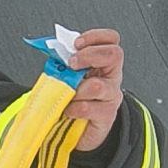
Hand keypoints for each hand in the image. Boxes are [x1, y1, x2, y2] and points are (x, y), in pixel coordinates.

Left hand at [63, 25, 125, 147]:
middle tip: (72, 64)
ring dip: (76, 89)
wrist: (80, 130)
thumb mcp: (71, 76)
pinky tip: (68, 110)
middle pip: (114, 54)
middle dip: (88, 55)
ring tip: (67, 94)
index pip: (111, 39)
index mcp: (104, 63)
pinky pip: (88, 107)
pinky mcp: (106, 115)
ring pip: (97, 85)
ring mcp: (111, 96)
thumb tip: (53, 50)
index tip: (76, 44)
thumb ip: (65, 62)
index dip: (94, 37)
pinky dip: (73, 108)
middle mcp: (111, 77)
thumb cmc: (76, 100)